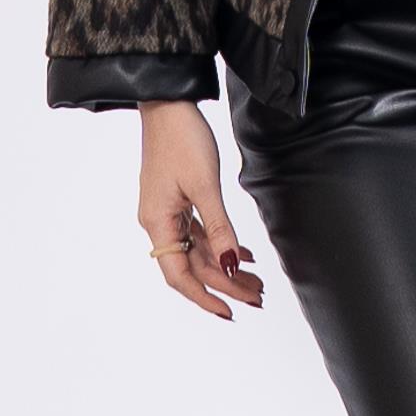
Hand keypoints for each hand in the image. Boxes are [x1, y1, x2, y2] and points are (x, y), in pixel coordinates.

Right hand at [135, 100, 264, 319]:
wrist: (169, 104)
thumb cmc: (182, 139)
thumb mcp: (205, 186)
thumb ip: (219, 229)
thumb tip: (230, 266)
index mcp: (157, 223)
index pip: (179, 276)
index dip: (204, 297)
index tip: (230, 312)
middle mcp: (159, 222)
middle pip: (193, 266)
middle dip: (226, 284)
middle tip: (258, 297)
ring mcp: (168, 212)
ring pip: (199, 251)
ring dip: (227, 266)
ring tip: (257, 281)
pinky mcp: (178, 200)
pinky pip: (199, 233)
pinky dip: (221, 244)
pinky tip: (244, 254)